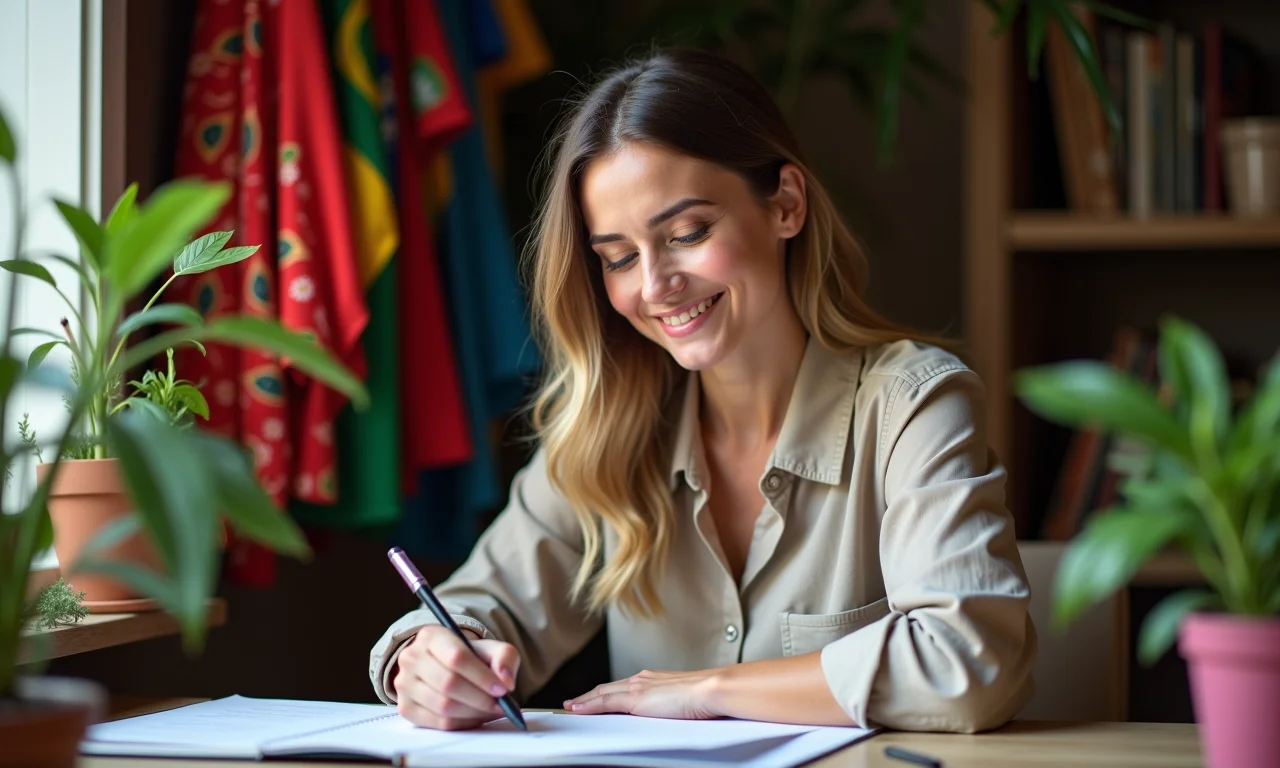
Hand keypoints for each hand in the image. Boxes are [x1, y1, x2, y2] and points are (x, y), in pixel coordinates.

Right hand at [393, 625, 519, 730]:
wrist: (443, 667)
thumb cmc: (469, 657)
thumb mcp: (490, 648)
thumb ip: (504, 657)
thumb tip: (506, 681)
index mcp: (431, 636)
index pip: (457, 657)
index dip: (482, 676)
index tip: (503, 689)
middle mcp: (411, 657)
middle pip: (449, 684)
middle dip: (480, 698)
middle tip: (500, 705)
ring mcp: (404, 684)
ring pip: (443, 706)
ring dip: (474, 713)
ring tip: (490, 710)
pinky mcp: (405, 707)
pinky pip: (438, 723)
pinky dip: (463, 723)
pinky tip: (475, 717)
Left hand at [564, 668, 722, 718]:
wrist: (712, 689)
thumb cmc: (706, 696)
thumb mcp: (684, 700)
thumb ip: (672, 704)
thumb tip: (673, 713)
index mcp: (654, 679)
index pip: (623, 687)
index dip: (606, 693)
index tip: (595, 697)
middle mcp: (643, 679)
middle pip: (608, 688)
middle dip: (590, 696)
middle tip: (574, 703)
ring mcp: (638, 687)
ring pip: (602, 694)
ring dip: (585, 700)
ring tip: (571, 708)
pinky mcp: (635, 698)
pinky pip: (604, 702)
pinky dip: (588, 705)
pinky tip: (577, 709)